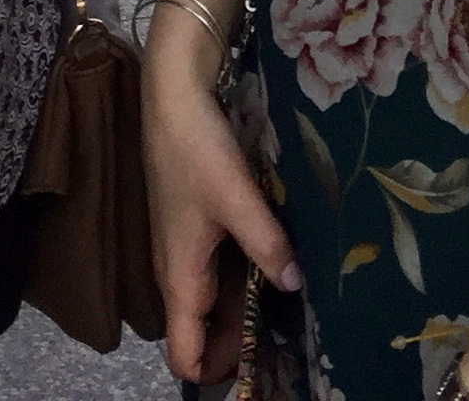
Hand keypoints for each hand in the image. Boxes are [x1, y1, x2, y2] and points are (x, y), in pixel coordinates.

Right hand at [143, 58, 299, 385]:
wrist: (172, 95)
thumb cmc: (196, 149)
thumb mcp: (236, 197)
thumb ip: (266, 243)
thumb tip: (295, 285)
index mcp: (180, 278)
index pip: (184, 356)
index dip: (216, 372)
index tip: (260, 369)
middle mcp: (179, 271)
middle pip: (203, 333)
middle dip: (238, 345)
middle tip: (290, 340)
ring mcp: (186, 247)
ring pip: (213, 300)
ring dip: (243, 310)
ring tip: (293, 308)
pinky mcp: (196, 224)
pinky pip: (219, 270)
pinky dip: (244, 278)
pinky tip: (278, 261)